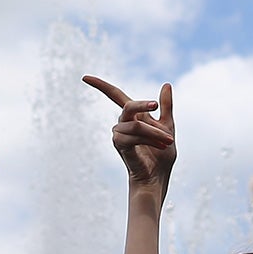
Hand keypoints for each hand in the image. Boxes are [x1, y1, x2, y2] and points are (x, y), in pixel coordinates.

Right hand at [84, 76, 176, 194]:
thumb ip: (166, 106)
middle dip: (143, 105)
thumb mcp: (168, 125)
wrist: (159, 176)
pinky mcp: (119, 146)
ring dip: (155, 133)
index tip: (84, 77)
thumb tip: (166, 84)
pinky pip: (134, 135)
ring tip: (168, 141)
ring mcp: (118, 135)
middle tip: (155, 106)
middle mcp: (122, 123)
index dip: (100, 85)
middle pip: (128, 106)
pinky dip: (149, 139)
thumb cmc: (162, 155)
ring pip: (136, 124)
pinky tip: (159, 145)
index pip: (114, 95)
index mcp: (133, 116)